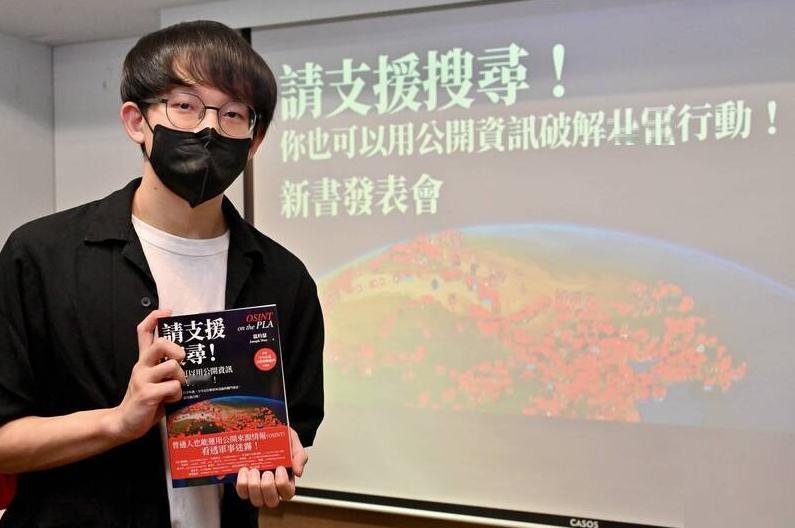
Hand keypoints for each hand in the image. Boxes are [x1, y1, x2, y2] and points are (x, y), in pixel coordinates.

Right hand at [110, 309, 185, 441]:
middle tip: (181, 360)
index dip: (154, 318)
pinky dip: (177, 395)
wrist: (125, 424)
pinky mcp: (147, 393)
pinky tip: (170, 401)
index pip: (143, 332)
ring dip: (181, 379)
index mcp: (144, 361)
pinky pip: (173, 387)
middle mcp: (142, 366)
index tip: (167, 311)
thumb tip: (191, 359)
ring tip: (175, 389)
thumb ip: (167, 368)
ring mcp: (143, 379)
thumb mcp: (155, 380)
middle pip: (160, 344)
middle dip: (176, 349)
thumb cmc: (147, 402)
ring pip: (172, 366)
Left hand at [235, 427, 307, 507]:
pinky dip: (242, 483)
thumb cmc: (277, 439)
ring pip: (256, 500)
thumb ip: (300, 455)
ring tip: (253, 469)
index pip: (288, 493)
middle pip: (272, 501)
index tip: (280, 468)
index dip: (283, 484)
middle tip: (266, 472)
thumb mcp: (293, 441)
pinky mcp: (244, 486)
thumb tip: (298, 472)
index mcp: (286, 479)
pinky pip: (242, 493)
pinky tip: (244, 470)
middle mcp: (271, 487)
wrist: (260, 429)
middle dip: (268, 487)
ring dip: (254, 485)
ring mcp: (257, 489)